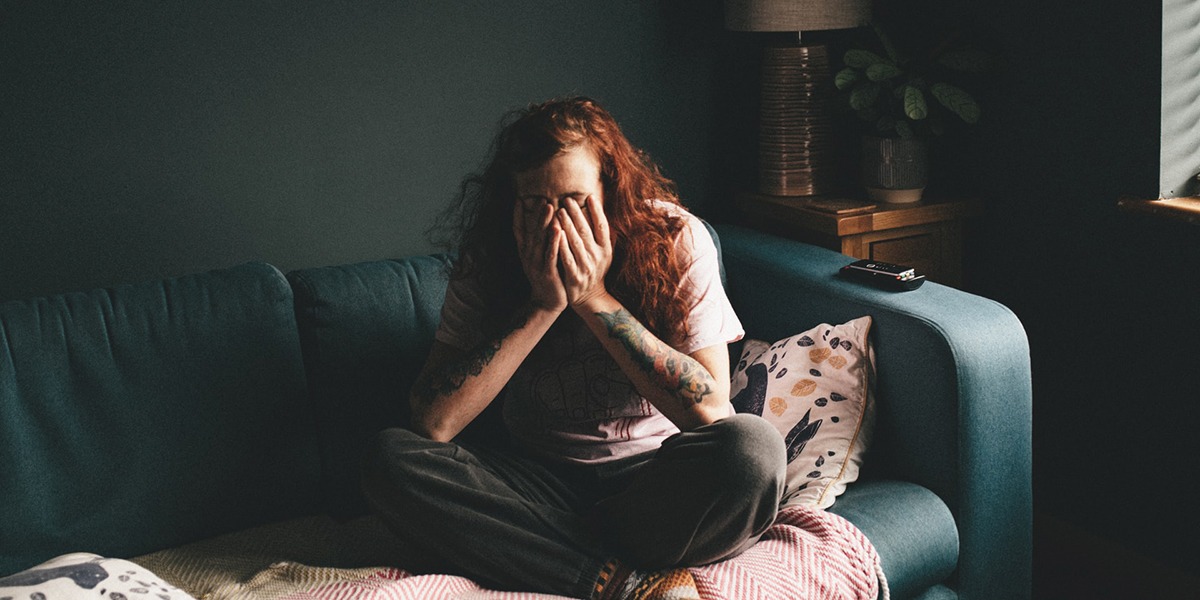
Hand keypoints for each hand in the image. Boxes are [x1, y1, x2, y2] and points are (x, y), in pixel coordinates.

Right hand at [513, 197, 566, 312]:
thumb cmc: (547, 277)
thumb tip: (543, 222)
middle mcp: (528, 255)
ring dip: (543, 222)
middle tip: (542, 197)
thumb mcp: (539, 258)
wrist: (547, 302)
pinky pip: (550, 254)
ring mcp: (536, 264)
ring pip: (539, 240)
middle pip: (531, 230)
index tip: (518, 198)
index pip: (518, 230)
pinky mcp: (547, 272)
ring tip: (549, 206)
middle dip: (536, 213)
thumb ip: (540, 241)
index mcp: (525, 251)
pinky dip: (553, 241)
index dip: (517, 214)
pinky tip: (557, 230)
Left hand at [557, 196, 612, 309]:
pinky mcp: (574, 276)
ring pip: (576, 242)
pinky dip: (562, 246)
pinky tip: (555, 234)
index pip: (603, 226)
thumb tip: (602, 214)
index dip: (597, 211)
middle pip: (587, 231)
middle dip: (577, 214)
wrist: (590, 298)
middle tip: (567, 199)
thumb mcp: (604, 254)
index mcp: (605, 249)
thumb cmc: (595, 271)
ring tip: (560, 211)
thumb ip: (604, 237)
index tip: (590, 196)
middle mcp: (597, 257)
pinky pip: (567, 258)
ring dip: (568, 226)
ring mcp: (586, 267)